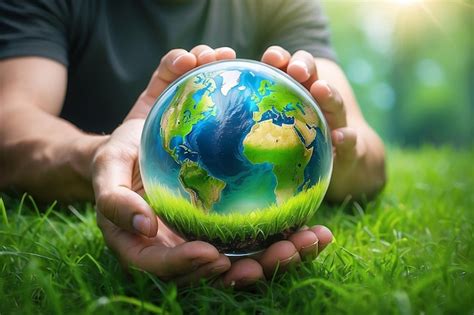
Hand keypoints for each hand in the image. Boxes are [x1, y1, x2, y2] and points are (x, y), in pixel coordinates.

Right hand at [92, 45, 333, 287]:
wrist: (133, 149)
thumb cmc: (116, 160)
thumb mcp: (106, 170)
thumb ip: (114, 198)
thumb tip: (145, 225)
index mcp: (145, 247)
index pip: (165, 269)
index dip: (189, 269)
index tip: (215, 256)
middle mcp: (179, 251)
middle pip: (216, 274)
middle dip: (254, 268)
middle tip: (286, 251)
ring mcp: (206, 239)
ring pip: (245, 261)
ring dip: (280, 257)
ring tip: (312, 240)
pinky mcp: (227, 226)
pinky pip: (258, 240)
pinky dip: (287, 238)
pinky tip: (315, 227)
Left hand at [261, 46, 376, 200]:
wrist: (341, 163)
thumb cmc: (297, 145)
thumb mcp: (276, 133)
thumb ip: (254, 124)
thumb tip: (213, 124)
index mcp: (297, 93)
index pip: (288, 69)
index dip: (279, 59)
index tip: (269, 58)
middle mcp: (318, 101)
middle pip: (312, 76)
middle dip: (303, 66)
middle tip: (295, 69)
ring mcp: (337, 122)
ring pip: (335, 102)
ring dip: (328, 94)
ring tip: (320, 89)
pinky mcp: (351, 146)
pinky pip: (351, 141)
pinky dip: (347, 138)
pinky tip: (340, 136)